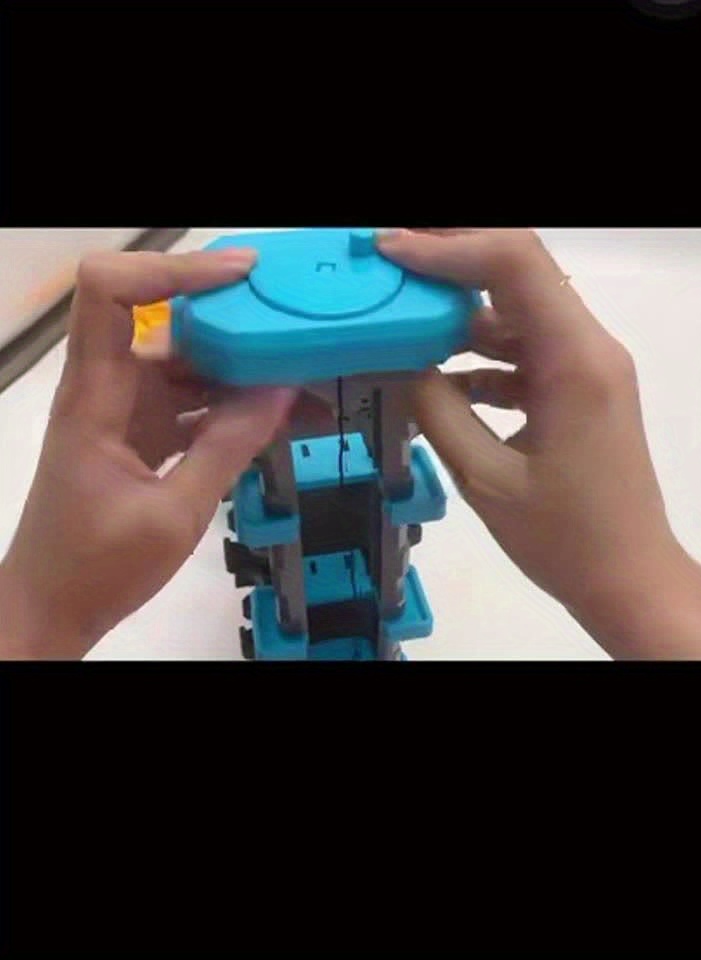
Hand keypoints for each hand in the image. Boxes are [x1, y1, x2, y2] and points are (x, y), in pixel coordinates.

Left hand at [0, 249, 295, 658]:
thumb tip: (282, 391)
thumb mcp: (174, 513)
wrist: (53, 610)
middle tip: (300, 332)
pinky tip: (285, 420)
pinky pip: (195, 407)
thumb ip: (227, 448)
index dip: (171, 271)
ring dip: (247, 375)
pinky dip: (237, 410)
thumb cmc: (98, 567)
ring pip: (191, 370)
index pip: (110, 294)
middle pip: (170, 328)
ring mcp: (127, 414)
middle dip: (236, 325)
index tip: (240, 278)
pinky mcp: (143, 438)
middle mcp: (109, 391)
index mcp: (96, 396)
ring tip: (310, 385)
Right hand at [379, 229, 700, 657]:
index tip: (390, 253)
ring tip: (398, 321)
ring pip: (517, 311)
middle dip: (450, 263)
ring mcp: (586, 366)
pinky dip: (478, 356)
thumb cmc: (563, 538)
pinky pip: (523, 351)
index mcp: (574, 360)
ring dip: (459, 314)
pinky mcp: (577, 388)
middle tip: (387, 267)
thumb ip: (435, 410)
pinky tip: (434, 378)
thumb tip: (395, 363)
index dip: (448, 248)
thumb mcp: (485, 478)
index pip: (514, 264)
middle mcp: (588, 346)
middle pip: (518, 272)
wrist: (627, 578)